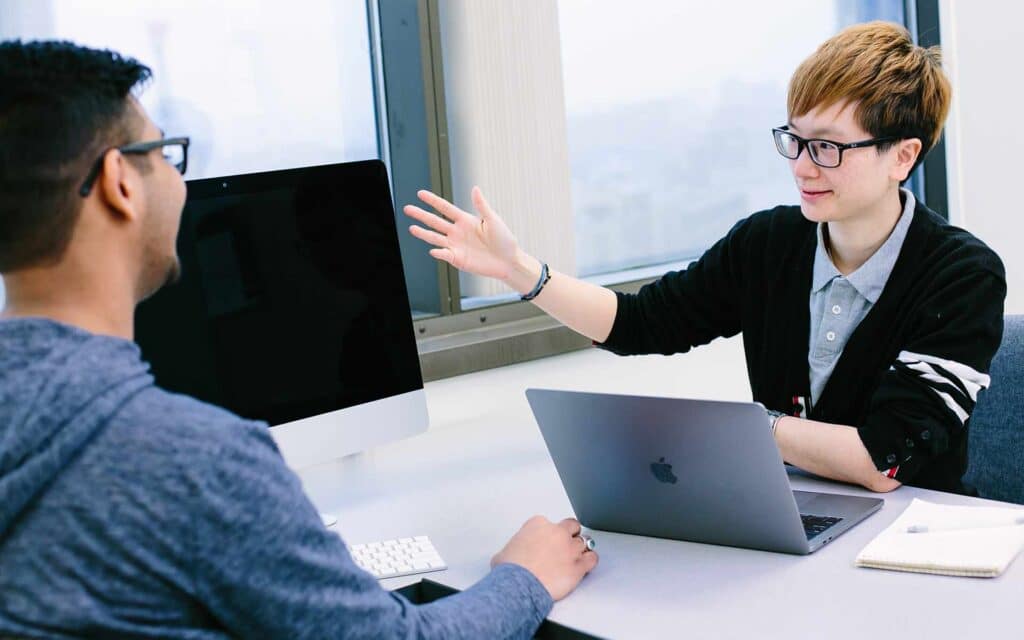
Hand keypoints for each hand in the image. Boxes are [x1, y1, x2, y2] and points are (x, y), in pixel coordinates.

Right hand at [404, 187, 521, 281]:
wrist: (509, 262)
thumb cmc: (504, 240)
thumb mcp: (493, 220)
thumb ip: (481, 205)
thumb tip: (475, 188)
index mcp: (465, 220)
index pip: (445, 208)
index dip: (433, 201)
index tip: (420, 194)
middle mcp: (457, 232)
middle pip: (435, 221)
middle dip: (421, 215)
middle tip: (408, 208)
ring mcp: (456, 246)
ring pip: (435, 238)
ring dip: (424, 233)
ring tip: (412, 228)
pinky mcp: (457, 259)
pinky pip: (444, 255)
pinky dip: (438, 252)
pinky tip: (433, 250)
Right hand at [491, 516, 598, 600]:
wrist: (519, 585)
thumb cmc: (510, 570)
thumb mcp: (504, 552)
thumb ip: (514, 548)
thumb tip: (510, 557)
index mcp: (538, 524)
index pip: (549, 523)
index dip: (549, 534)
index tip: (546, 542)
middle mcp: (557, 532)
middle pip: (572, 526)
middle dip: (570, 534)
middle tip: (565, 544)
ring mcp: (570, 548)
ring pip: (585, 541)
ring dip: (580, 548)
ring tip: (575, 556)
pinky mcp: (578, 566)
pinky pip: (592, 558)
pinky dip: (590, 561)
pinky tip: (585, 564)